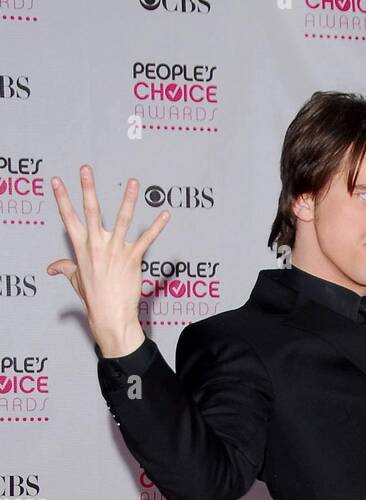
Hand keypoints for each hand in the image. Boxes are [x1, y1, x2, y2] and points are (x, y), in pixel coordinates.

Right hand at [46, 165, 170, 355]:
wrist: (110, 316)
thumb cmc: (94, 298)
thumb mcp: (76, 280)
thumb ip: (65, 268)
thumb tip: (51, 268)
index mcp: (82, 248)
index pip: (68, 218)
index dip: (62, 199)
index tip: (57, 181)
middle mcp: (97, 245)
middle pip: (91, 211)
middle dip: (87, 188)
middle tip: (85, 169)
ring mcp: (115, 250)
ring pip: (122, 219)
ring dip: (128, 199)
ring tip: (133, 182)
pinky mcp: (133, 258)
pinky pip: (147, 239)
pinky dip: (158, 227)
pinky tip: (165, 214)